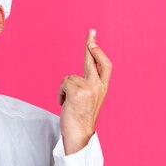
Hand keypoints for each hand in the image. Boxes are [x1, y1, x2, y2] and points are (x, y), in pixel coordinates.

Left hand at [57, 29, 111, 154]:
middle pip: (93, 61)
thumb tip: (75, 77)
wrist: (80, 133)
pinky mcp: (77, 92)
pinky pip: (63, 84)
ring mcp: (88, 88)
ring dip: (65, 89)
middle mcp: (98, 86)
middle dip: (91, 45)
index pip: (104, 66)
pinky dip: (61, 94)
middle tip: (91, 32)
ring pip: (69, 77)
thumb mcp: (88, 100)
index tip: (94, 41)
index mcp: (102, 88)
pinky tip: (65, 104)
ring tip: (69, 102)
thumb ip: (87, 86)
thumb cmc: (80, 118)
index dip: (99, 53)